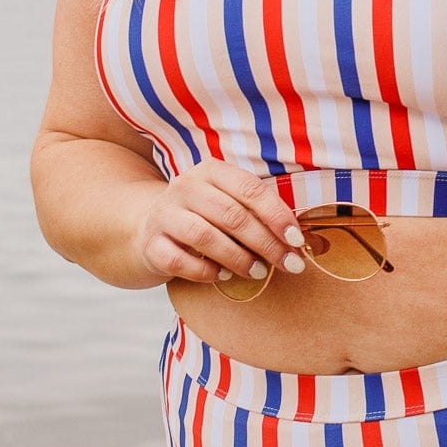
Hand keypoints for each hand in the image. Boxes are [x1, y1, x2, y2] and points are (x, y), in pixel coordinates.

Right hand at [132, 159, 307, 285]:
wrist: (148, 227)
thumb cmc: (203, 217)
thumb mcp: (227, 203)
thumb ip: (256, 214)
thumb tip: (296, 240)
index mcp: (210, 171)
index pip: (250, 189)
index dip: (277, 215)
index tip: (297, 240)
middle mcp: (185, 187)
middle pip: (231, 215)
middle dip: (266, 243)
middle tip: (289, 264)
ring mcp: (164, 215)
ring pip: (205, 236)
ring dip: (238, 258)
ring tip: (259, 272)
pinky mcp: (150, 244)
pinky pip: (179, 261)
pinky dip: (205, 271)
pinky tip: (221, 275)